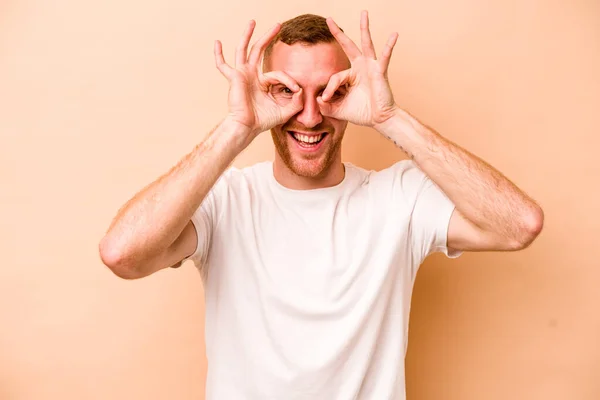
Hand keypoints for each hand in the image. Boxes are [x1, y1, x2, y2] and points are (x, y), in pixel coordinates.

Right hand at [215, 21, 303, 138]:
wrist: (247, 127)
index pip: (278, 73)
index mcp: (262, 82)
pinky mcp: (234, 77)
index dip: (289, 80)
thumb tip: (302, 90)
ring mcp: (242, 74)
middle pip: (259, 50)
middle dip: (268, 37)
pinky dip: (218, 54)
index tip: (296, 89)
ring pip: (244, 50)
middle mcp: (251, 75)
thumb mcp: (286, 111)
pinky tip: (217, 42)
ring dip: (248, 35)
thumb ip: (297, 101)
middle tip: (278, 25)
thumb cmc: (263, 121)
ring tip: (252, 21)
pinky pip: (222, 65)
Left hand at [317, 11, 398, 127]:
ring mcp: (370, 67)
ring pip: (366, 44)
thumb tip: (317, 98)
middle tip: (328, 19)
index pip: (334, 77)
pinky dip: (389, 46)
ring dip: (364, 28)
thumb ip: (325, 105)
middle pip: (347, 46)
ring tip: (364, 13)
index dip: (329, 89)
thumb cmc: (361, 113)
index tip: (326, 100)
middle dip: (337, 33)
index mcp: (350, 75)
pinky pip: (385, 57)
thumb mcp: (338, 109)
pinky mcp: (380, 71)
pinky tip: (394, 35)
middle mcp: (360, 67)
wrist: (379, 119)